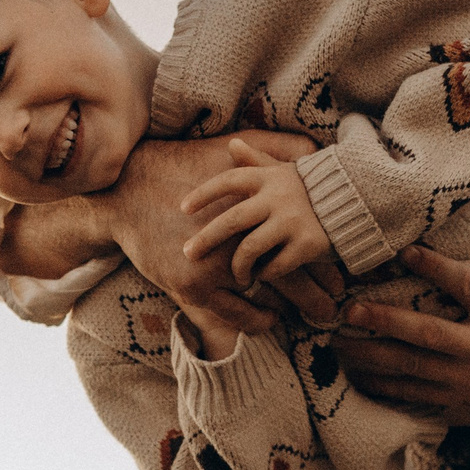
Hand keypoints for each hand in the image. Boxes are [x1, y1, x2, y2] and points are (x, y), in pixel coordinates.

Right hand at [100, 132, 319, 333]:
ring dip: (289, 310)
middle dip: (317, 294)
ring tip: (309, 316)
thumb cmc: (180, 167)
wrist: (128, 191)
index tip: (341, 273)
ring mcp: (215, 269)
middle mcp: (237, 241)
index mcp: (252, 210)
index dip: (325, 260)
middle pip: (291, 276)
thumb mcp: (226, 151)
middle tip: (334, 306)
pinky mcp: (192, 288)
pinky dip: (255, 320)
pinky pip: (234, 315)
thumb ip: (272, 149)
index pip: (300, 241)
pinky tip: (269, 320)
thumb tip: (312, 150)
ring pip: (265, 299)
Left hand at [180, 139, 338, 290]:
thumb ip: (256, 161)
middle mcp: (277, 198)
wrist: (359, 202)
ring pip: (250, 249)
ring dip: (238, 267)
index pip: (228, 181)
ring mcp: (292, 222)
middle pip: (231, 221)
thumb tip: (232, 145)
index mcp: (268, 178)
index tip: (183, 208)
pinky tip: (263, 277)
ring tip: (238, 276)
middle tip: (188, 253)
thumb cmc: (314, 188)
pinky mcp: (307, 245)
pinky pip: (275, 266)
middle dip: (206, 239)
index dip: (203, 194)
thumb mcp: (285, 170)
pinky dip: (265, 274)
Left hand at [334, 216, 469, 448]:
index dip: (435, 268)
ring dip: (372, 356)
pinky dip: (382, 388)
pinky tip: (355, 377)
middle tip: (349, 310)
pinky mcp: (459, 403)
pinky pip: (413, 396)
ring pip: (411, 369)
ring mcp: (468, 382)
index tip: (404, 251)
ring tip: (336, 342)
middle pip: (426, 335)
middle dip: (386, 322)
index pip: (467, 288)